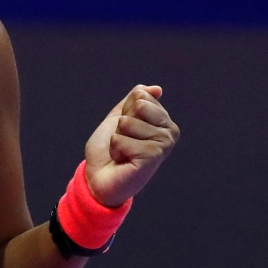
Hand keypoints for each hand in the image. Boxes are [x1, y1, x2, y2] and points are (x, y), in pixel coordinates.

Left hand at [83, 84, 179, 207]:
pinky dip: (115, 150)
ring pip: (128, 123)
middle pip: (138, 106)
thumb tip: (156, 88)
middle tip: (125, 141)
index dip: (124, 111)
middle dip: (122, 123)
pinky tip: (123, 161)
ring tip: (123, 153)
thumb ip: (134, 101)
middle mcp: (169, 132)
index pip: (141, 95)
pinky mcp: (153, 157)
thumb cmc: (108, 150)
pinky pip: (122, 140)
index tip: (125, 129)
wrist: (99, 179)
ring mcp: (163, 145)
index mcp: (163, 120)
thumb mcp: (119, 118)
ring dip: (117, 138)